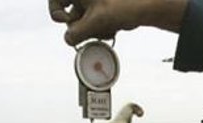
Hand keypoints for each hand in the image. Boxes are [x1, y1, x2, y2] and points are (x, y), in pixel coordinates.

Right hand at [48, 0, 187, 45]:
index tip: (69, 22)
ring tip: (107, 28)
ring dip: (93, 29)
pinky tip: (112, 28)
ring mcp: (94, 1)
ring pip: (83, 20)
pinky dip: (101, 27)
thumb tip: (68, 40)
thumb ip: (76, 33)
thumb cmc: (123, 4)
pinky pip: (94, 21)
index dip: (58, 14)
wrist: (147, 5)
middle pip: (70, 13)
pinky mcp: (103, 8)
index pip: (55, 2)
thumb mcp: (95, 22)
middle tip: (93, 30)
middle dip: (82, 26)